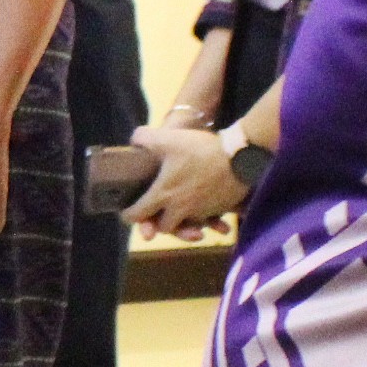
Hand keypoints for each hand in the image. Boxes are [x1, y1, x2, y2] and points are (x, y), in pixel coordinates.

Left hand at [127, 122, 248, 235]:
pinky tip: (207, 208)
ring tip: (184, 210)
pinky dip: (207, 219)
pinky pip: (209, 220)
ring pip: (189, 227)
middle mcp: (181, 209)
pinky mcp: (219, 210)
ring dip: (185, 224)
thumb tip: (133, 140)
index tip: (127, 213)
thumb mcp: (168, 139)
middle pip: (165, 227)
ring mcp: (202, 212)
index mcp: (164, 195)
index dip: (129, 216)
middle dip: (160, 223)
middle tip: (159, 212)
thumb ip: (145, 138)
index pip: (139, 215)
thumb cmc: (200, 149)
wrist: (239, 156)